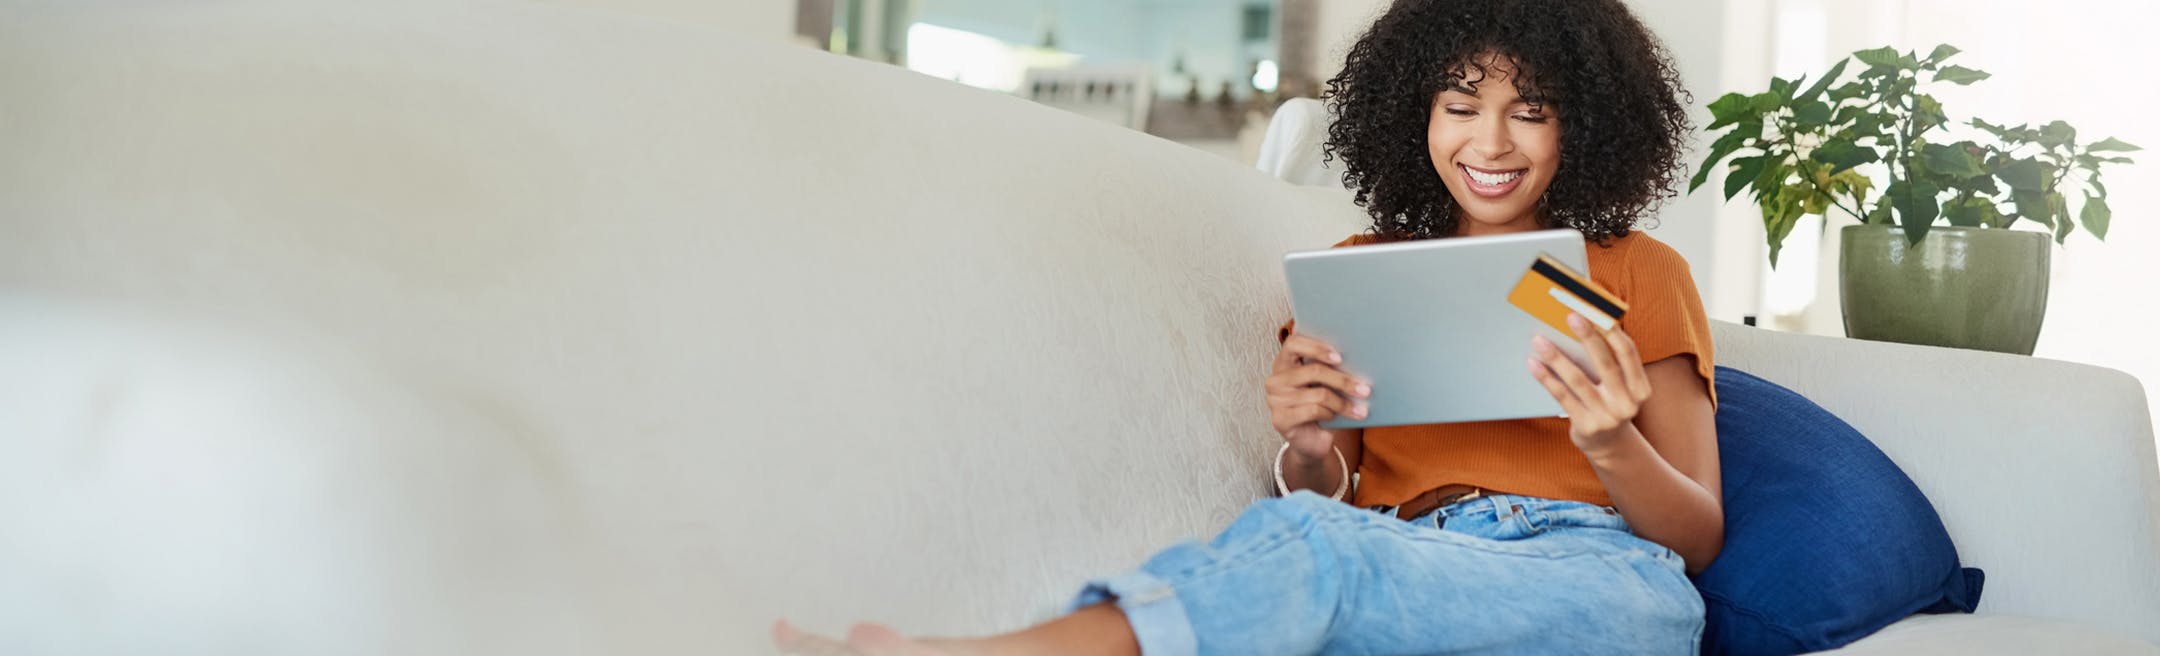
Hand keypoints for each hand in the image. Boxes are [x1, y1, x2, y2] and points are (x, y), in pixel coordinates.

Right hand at [1267, 332, 1369, 462]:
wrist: (1310, 440)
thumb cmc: (1319, 407)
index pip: (1294, 343)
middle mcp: (1276, 379)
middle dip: (1343, 380)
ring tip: (1359, 409)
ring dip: (1343, 403)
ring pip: (1318, 394)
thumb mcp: (1324, 385)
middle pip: (1313, 371)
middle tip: (1364, 389)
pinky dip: (1331, 414)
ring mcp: (1275, 400)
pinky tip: (1337, 417)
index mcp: (1284, 363)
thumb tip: (1358, 361)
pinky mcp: (1280, 419)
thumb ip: (1331, 369)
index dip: (1317, 347)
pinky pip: (1313, 411)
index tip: (1340, 357)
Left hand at [1527, 313, 1653, 457]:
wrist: (1608, 446)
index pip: (1629, 354)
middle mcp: (1627, 403)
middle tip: (1570, 316)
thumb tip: (1584, 325)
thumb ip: (1610, 362)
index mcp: (1640, 388)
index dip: (1613, 332)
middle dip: (1588, 337)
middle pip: (1606, 363)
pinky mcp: (1586, 426)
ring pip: (1578, 380)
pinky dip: (1546, 378)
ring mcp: (1607, 417)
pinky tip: (1534, 363)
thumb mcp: (1620, 387)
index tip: (1596, 311)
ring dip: (1556, 357)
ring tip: (1539, 340)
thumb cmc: (1610, 404)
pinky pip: (1562, 396)